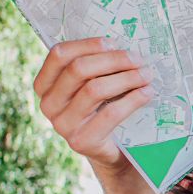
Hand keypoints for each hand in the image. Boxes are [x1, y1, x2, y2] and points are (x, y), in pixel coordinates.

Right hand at [33, 37, 153, 171]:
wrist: (108, 149)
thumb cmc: (100, 108)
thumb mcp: (90, 85)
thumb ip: (95, 66)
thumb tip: (121, 44)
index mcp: (45, 84)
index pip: (59, 54)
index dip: (88, 45)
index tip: (114, 43)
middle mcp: (48, 104)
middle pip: (79, 69)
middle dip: (114, 60)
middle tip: (139, 60)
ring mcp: (62, 125)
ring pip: (95, 89)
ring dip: (127, 78)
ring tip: (146, 75)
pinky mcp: (81, 141)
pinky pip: (110, 113)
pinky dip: (133, 99)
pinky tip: (147, 93)